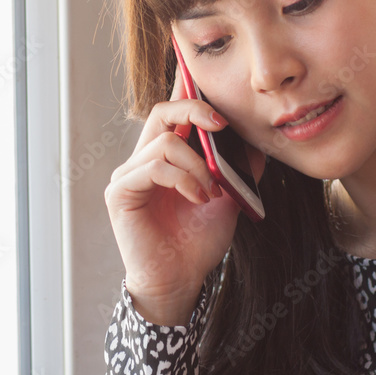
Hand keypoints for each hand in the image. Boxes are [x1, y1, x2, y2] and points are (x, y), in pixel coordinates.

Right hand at [104, 69, 257, 324]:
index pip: (173, 113)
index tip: (215, 96)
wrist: (181, 280)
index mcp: (166, 157)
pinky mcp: (120, 191)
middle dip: (194, 110)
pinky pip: (153, 166)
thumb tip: (255, 141)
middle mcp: (143, 160)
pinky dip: (183, 178)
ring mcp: (128, 174)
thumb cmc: (198, 242)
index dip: (190, 94)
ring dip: (197, 163)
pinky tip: (198, 197)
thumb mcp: (228, 197)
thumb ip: (236, 168)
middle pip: (162, 112)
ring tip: (211, 190)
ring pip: (163, 142)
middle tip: (220, 125)